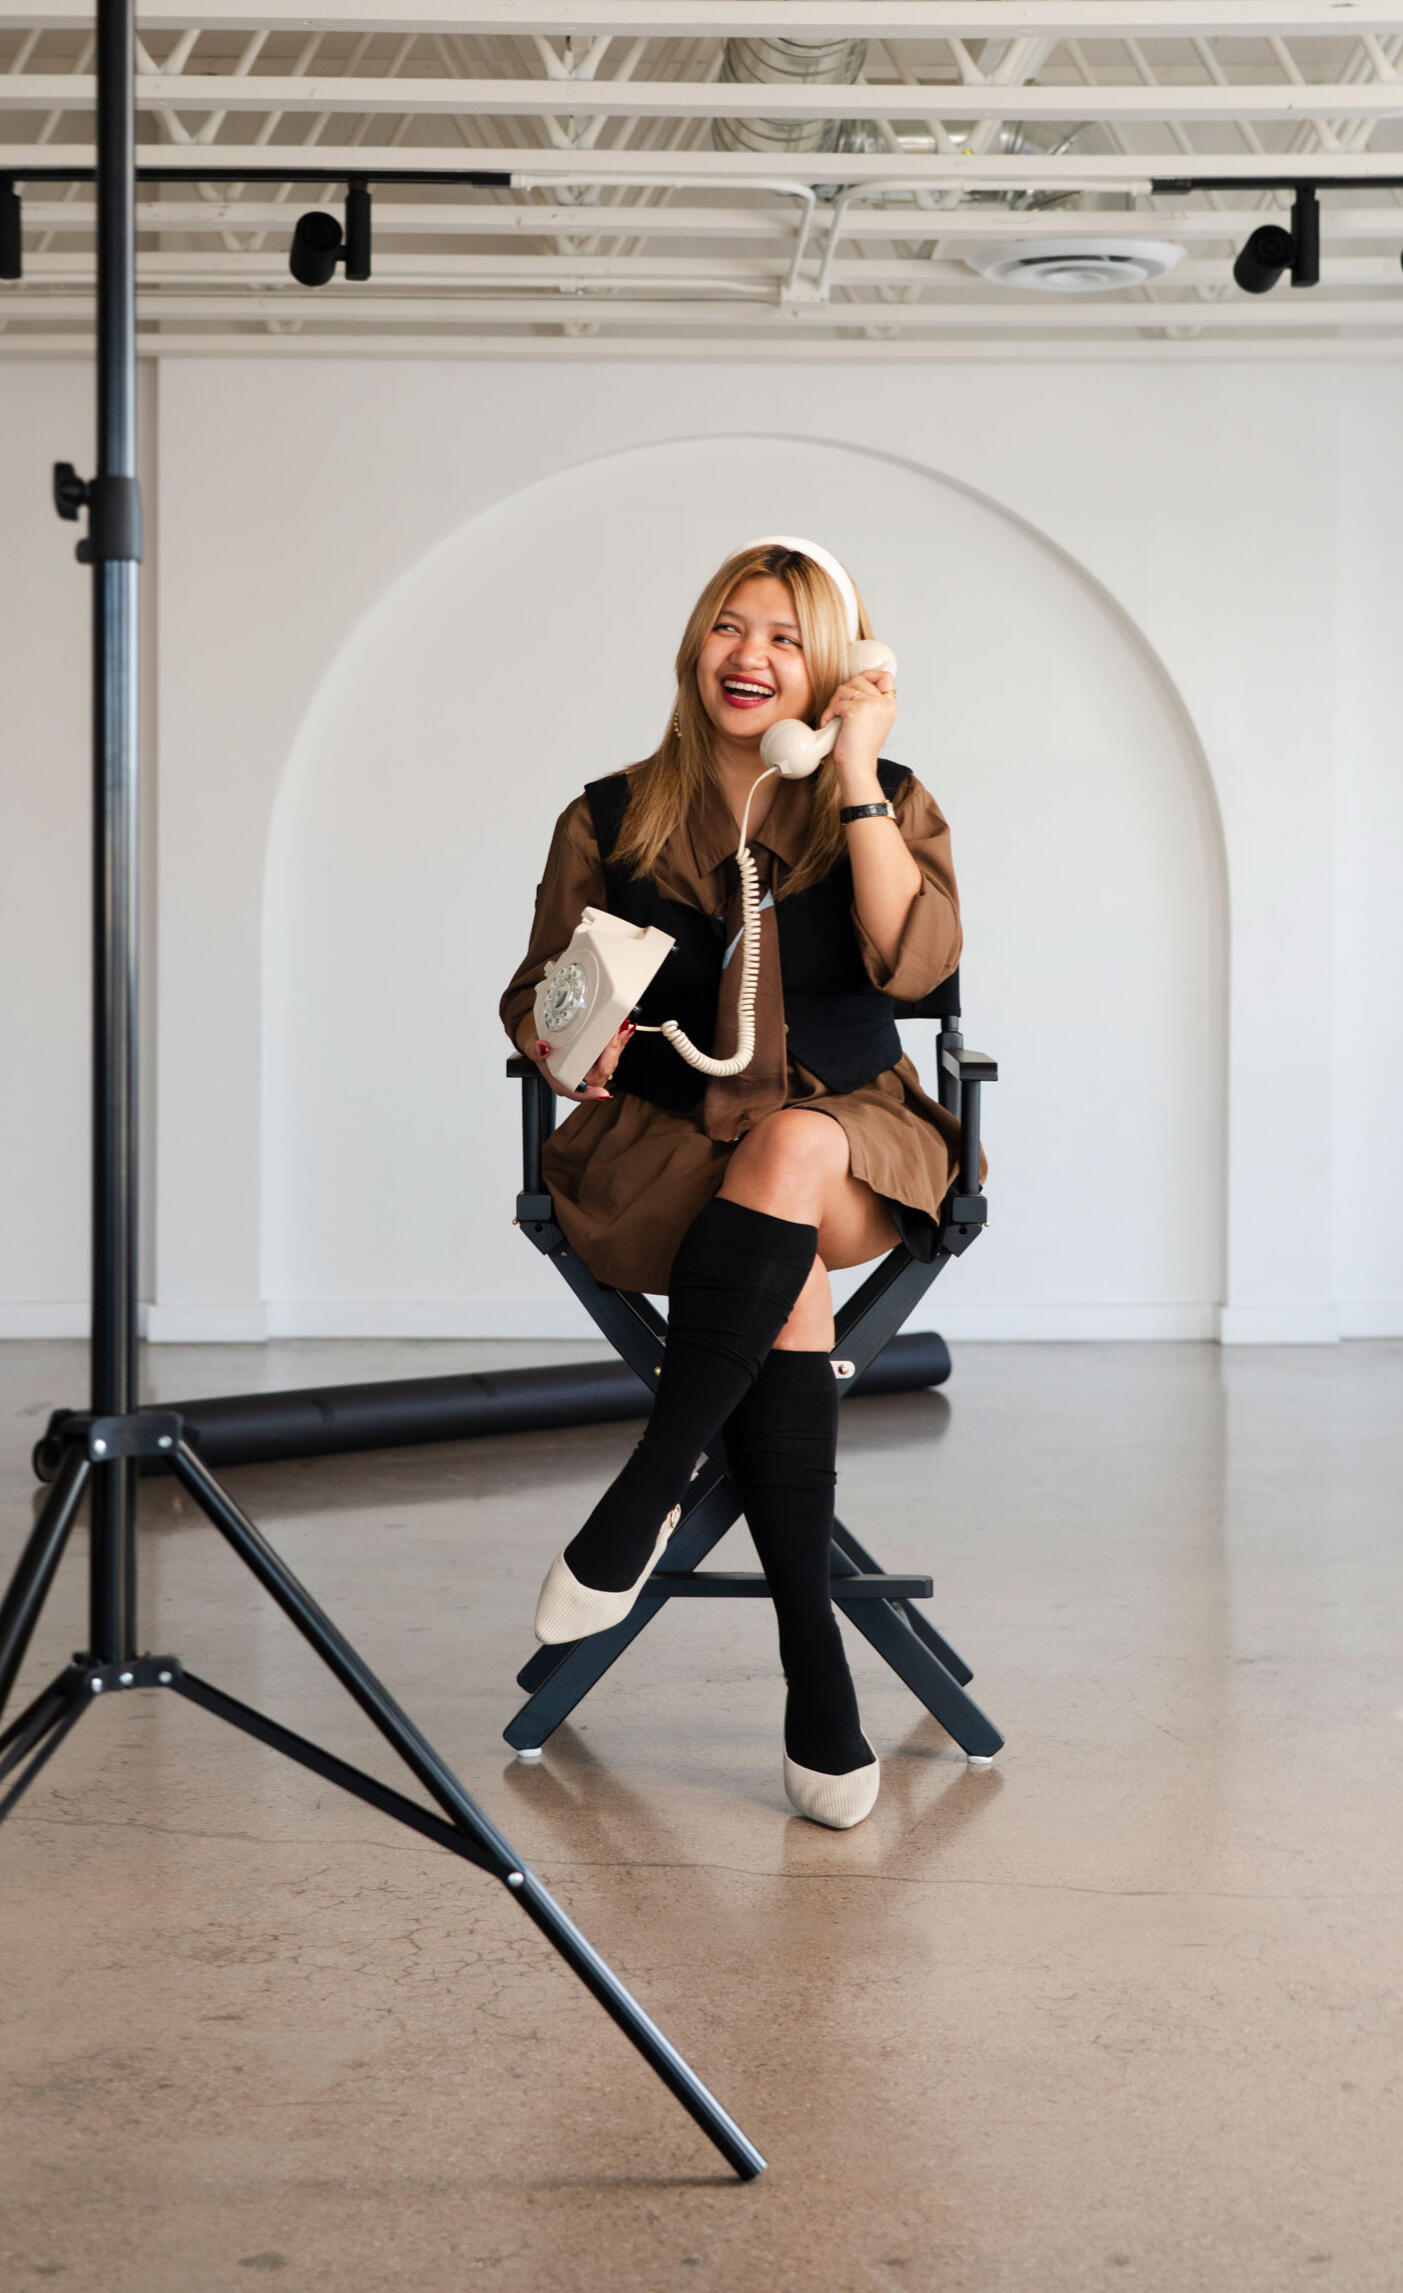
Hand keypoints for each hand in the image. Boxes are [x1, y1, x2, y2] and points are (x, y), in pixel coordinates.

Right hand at [519, 1018, 634, 1102]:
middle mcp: (579, 1080)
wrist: (543, 1039)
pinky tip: (622, 1032)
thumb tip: (542, 1048)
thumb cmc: (540, 1047)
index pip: (580, 1093)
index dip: (592, 1094)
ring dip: (616, 1046)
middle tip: (613, 1035)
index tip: (602, 1093)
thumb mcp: (533, 1046)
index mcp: (563, 1082)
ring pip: (610, 1063)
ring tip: (618, 1030)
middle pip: (602, 1073)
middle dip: (610, 1054)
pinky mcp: (598, 1062)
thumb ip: (535, 1050)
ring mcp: (590, 1071)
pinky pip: (612, 1056)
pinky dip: (618, 1043)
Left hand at [819, 667, 896, 781]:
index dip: (869, 675)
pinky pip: (836, 703)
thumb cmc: (861, 748)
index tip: (855, 686)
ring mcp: (872, 705)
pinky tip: (828, 724)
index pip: (885, 676)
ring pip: (845, 688)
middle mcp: (884, 703)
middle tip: (839, 709)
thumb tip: (855, 687)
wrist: (858, 766)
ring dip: (834, 702)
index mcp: (890, 706)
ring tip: (833, 718)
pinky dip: (828, 713)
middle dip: (844, 692)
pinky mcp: (856, 710)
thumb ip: (871, 704)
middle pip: (859, 679)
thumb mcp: (874, 722)